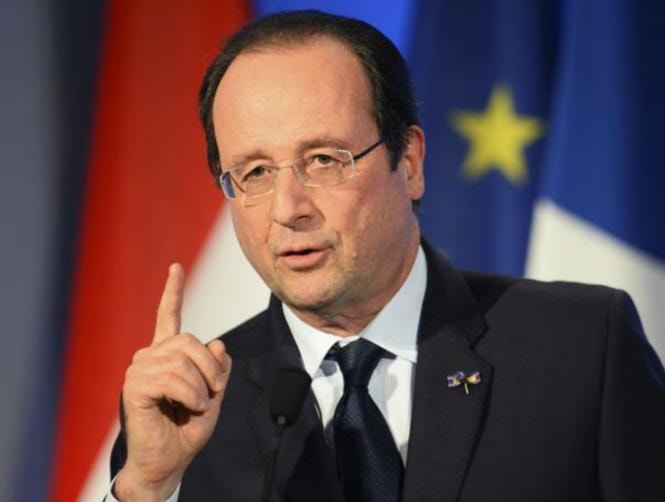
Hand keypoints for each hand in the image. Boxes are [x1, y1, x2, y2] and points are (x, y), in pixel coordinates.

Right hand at [115, 264, 231, 500]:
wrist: (168, 462)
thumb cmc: (187, 430)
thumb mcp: (214, 395)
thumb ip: (218, 369)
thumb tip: (218, 344)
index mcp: (166, 356)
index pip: (168, 316)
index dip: (172, 291)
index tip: (175, 268)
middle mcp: (149, 357)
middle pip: (189, 340)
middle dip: (210, 368)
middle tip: (213, 393)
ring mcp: (139, 371)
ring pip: (183, 360)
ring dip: (202, 387)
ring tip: (198, 405)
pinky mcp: (134, 387)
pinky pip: (173, 378)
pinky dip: (191, 394)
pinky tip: (190, 407)